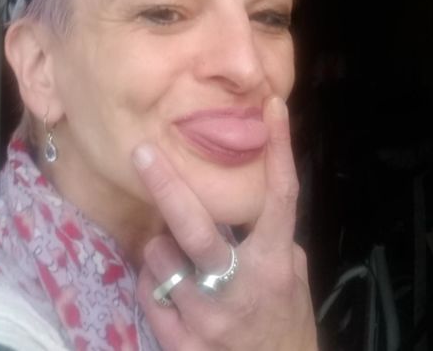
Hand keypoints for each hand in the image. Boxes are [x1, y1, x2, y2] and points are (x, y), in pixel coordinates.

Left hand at [133, 96, 317, 350]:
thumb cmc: (284, 319)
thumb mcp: (290, 274)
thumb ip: (267, 237)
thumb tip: (244, 195)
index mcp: (274, 262)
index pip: (281, 196)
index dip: (280, 148)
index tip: (273, 106)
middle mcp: (240, 287)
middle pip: (195, 228)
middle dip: (166, 185)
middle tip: (142, 152)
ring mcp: (208, 319)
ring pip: (161, 257)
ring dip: (162, 249)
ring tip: (178, 260)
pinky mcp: (182, 345)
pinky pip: (149, 294)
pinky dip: (154, 284)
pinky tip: (172, 292)